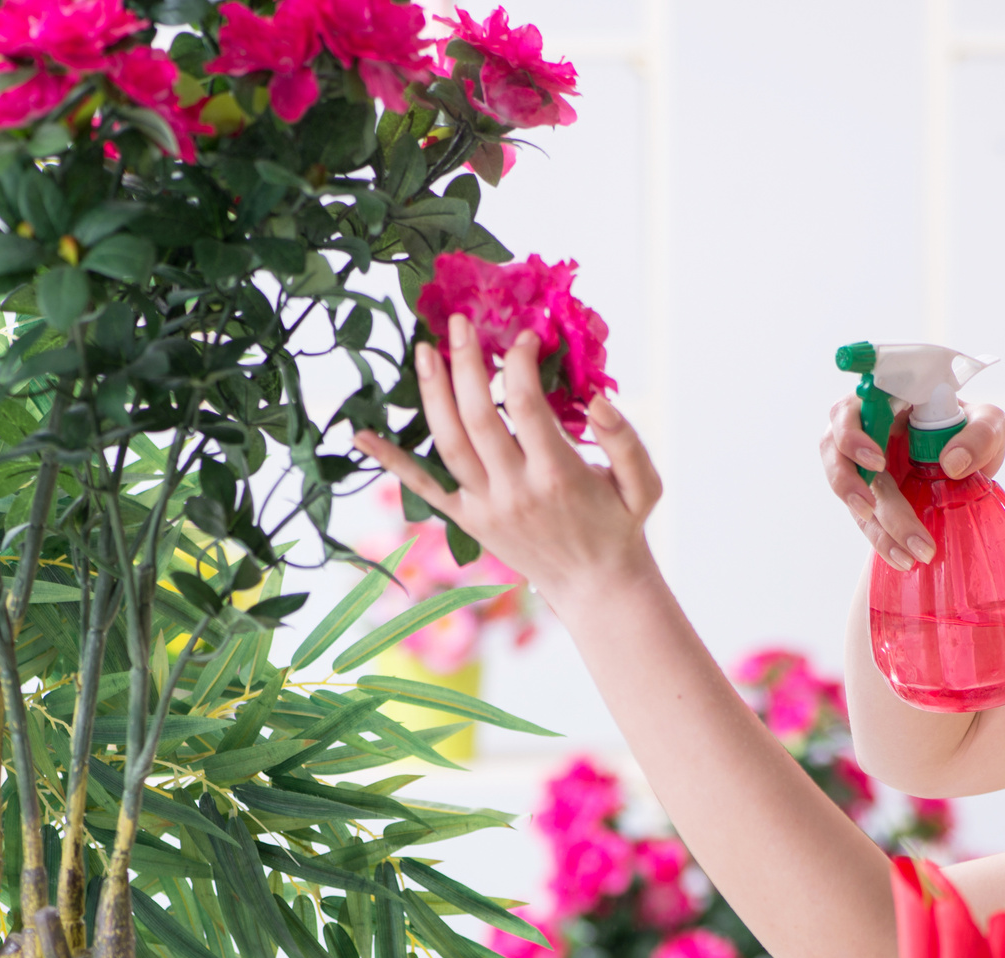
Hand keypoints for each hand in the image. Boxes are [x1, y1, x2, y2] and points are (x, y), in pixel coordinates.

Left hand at [352, 315, 661, 608]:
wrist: (595, 587)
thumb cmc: (620, 526)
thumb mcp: (644, 484)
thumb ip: (626, 440)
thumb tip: (599, 400)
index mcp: (558, 476)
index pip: (527, 405)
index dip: (520, 363)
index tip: (525, 336)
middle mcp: (514, 491)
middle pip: (478, 417)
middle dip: (466, 364)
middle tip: (461, 323)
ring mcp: (485, 507)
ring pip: (448, 443)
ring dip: (432, 393)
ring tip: (425, 350)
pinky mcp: (467, 520)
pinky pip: (423, 487)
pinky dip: (390, 460)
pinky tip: (360, 433)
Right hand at [819, 396, 1004, 570]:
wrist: (966, 467)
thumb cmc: (970, 433)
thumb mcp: (988, 424)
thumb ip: (980, 434)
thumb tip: (952, 462)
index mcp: (884, 401)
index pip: (850, 410)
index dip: (852, 435)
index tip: (877, 460)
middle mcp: (863, 431)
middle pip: (833, 451)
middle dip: (849, 483)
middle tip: (872, 509)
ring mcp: (861, 467)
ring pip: (846, 491)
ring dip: (872, 522)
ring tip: (904, 550)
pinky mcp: (867, 499)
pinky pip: (865, 521)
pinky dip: (884, 542)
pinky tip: (904, 559)